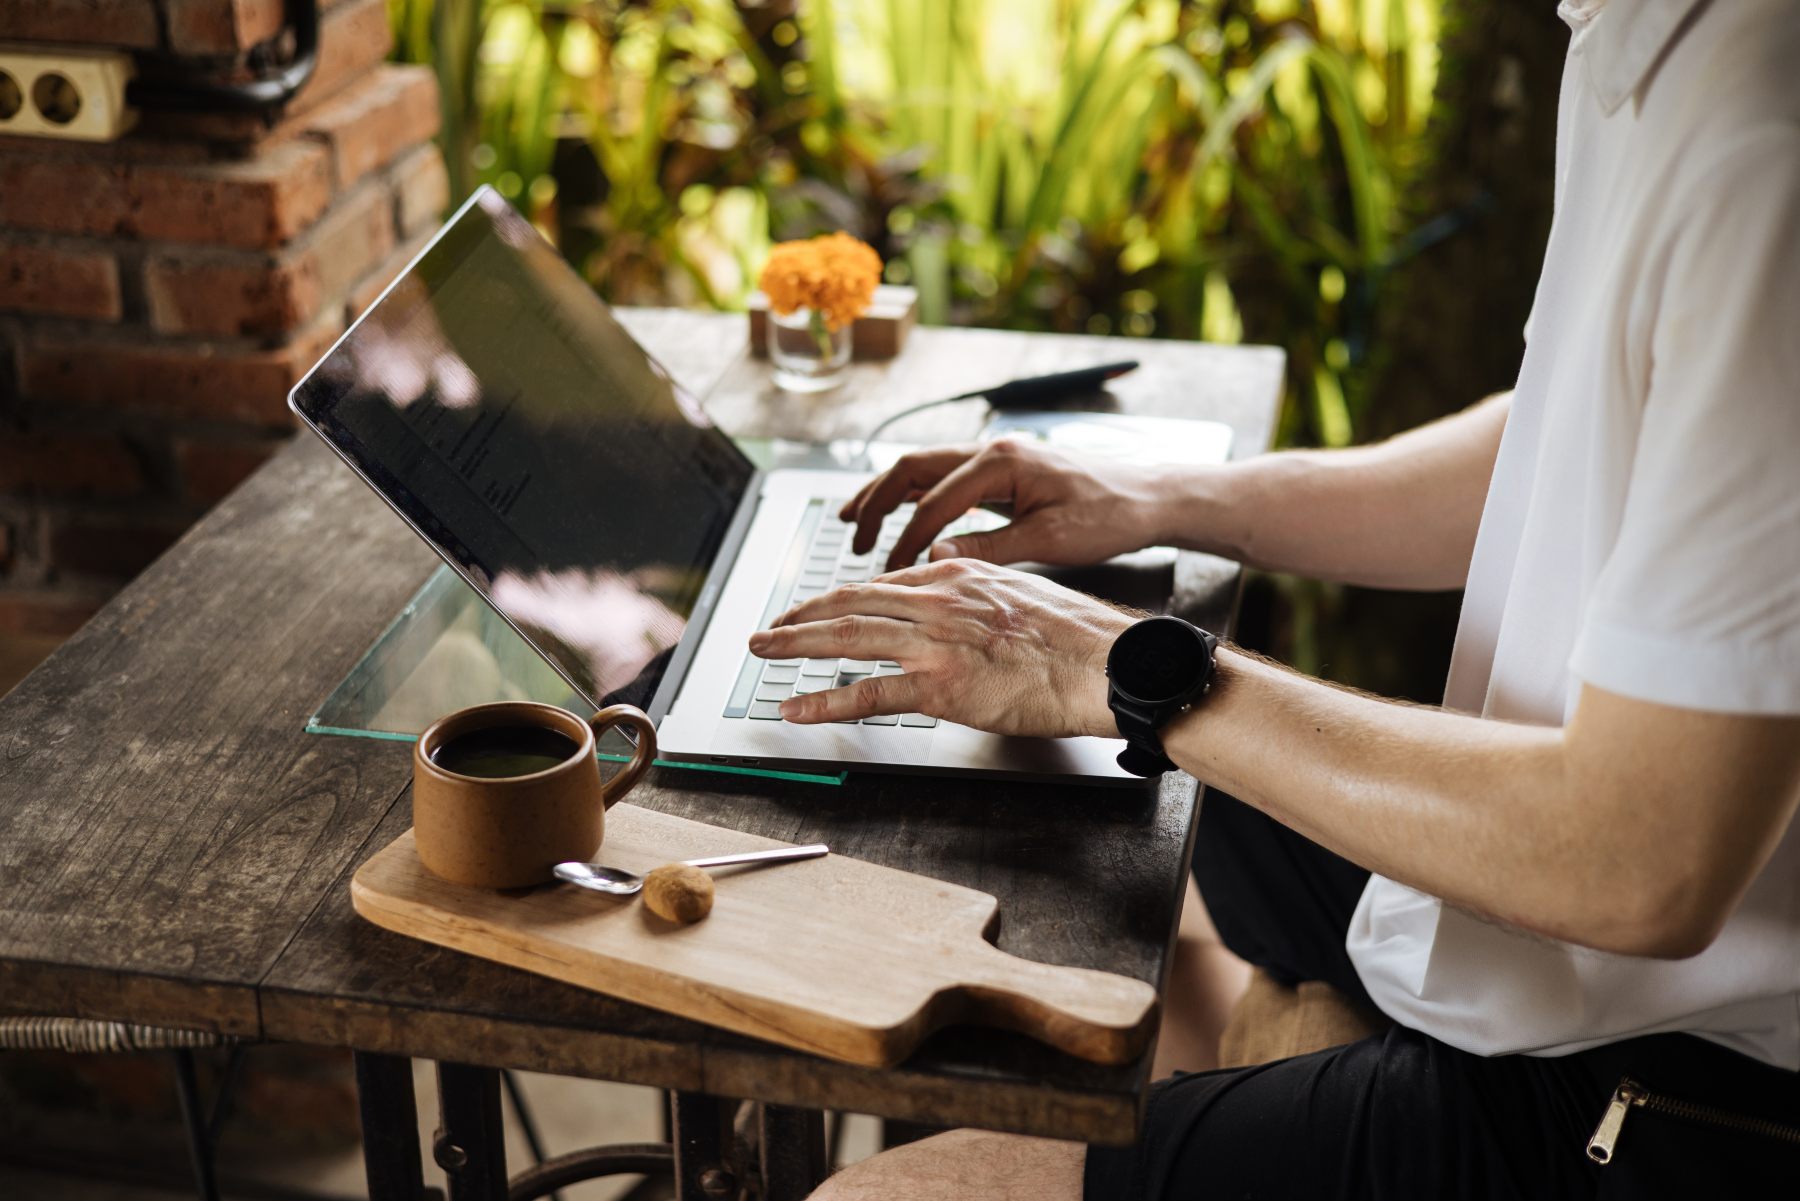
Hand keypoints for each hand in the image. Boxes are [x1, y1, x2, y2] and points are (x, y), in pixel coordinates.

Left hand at [746, 558, 1134, 737]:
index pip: (883, 582)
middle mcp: (939, 601)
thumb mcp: (1020, 591)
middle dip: (801, 614)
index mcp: (958, 576)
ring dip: (795, 644)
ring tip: (763, 652)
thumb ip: (979, 590)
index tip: (817, 608)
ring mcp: (936, 642)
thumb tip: (959, 589)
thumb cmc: (1077, 637)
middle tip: (770, 628)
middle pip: (851, 601)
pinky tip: (797, 708)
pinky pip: (868, 692)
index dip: (840, 596)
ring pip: (848, 636)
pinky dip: (825, 700)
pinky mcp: (940, 685)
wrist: (1104, 662)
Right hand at [841, 438, 1173, 572]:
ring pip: (922, 470)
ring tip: (852, 522)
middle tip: (854, 541)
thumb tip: (935, 560)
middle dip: (876, 505)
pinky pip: (942, 479)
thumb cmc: (1110, 515)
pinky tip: (896, 516)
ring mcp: (993, 458)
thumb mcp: (1050, 539)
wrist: (1147, 497)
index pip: (934, 500)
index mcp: (1001, 462)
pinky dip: (912, 497)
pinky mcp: (1000, 473)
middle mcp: (991, 451)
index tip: (890, 572)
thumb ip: (989, 548)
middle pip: (912, 470)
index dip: (905, 538)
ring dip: (886, 495)